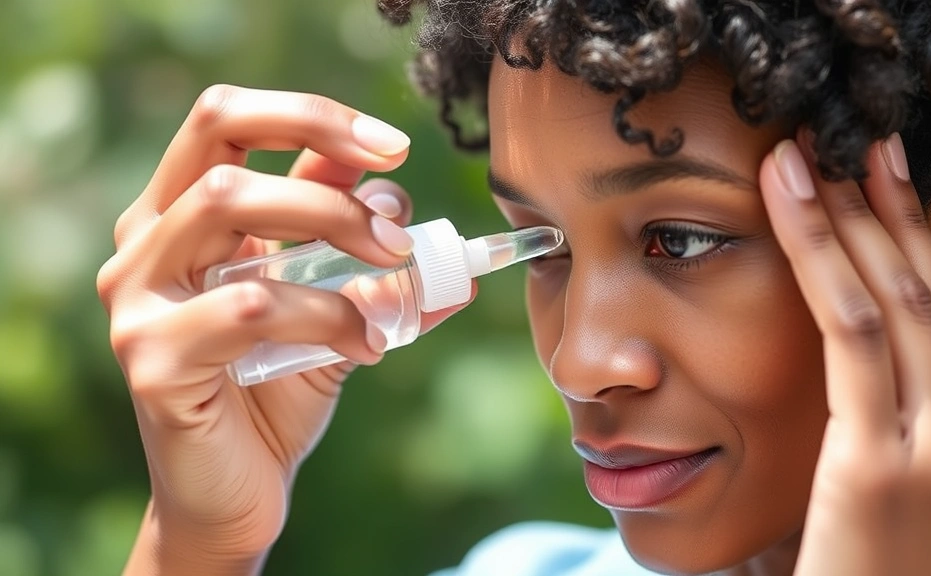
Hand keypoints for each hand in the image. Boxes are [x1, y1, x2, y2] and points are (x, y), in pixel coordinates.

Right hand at [97, 85, 470, 573]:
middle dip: (327, 166)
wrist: (238, 491)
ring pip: (227, 206)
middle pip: (222, 144)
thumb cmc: (277, 390)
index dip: (312, 116)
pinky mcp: (150, 358)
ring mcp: (138, 299)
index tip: (392, 147)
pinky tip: (366, 348)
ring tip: (390, 281)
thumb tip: (407, 199)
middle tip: (398, 230)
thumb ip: (351, 248)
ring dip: (333, 230)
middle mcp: (146, 243)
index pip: (228, 119)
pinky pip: (249, 306)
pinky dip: (327, 315)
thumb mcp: (325, 301)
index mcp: (181, 215)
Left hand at [758, 131, 930, 575]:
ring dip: (851, 220)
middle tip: (855, 151)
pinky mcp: (887, 466)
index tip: (888, 195)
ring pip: (899, 303)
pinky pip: (854, 334)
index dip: (923, 255)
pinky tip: (795, 207)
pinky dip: (824, 257)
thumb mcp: (915, 534)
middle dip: (891, 217)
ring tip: (808, 164)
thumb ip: (911, 466)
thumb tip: (875, 407)